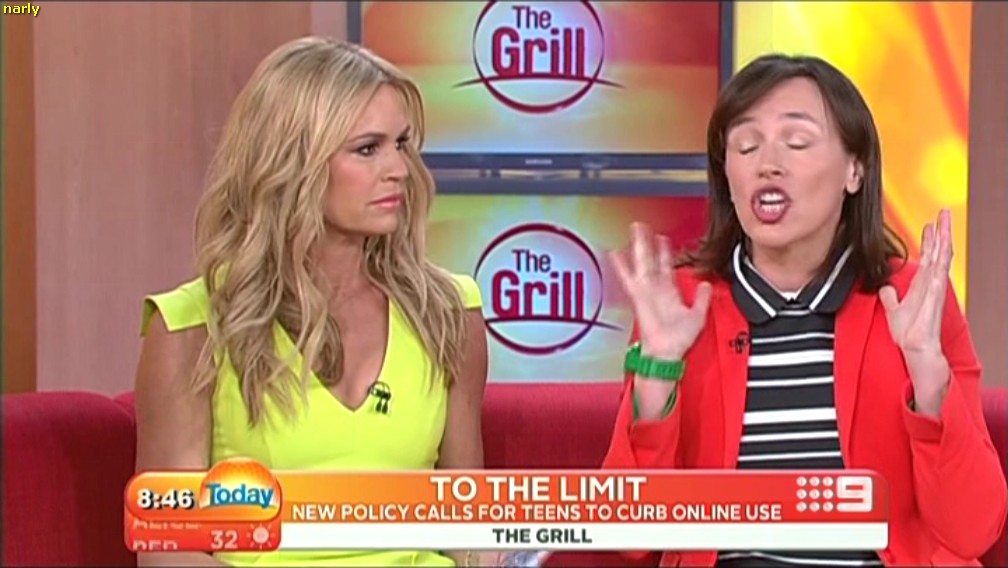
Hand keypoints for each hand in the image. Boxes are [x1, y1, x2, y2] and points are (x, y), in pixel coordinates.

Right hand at [609, 223, 711, 359]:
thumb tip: (707, 285)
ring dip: (638, 247)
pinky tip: (615, 254)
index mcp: (669, 294)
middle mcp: (656, 290)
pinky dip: (621, 267)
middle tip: (642, 227)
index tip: (662, 239)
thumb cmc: (678, 340)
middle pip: (651, 261)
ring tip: (634, 230)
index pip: (666, 267)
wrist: (666, 353)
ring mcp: (646, 292)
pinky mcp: (638, 297)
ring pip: (642, 264)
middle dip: (647, 243)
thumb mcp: (698, 316)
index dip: (665, 253)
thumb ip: (702, 299)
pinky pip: (629, 279)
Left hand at [879, 209, 953, 415]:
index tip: (930, 224)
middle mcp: (931, 285)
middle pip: (939, 253)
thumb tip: (885, 288)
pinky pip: (938, 277)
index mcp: (922, 285)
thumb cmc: (908, 333)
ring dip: (944, 241)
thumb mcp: (893, 310)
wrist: (915, 349)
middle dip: (941, 233)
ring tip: (945, 223)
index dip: (930, 240)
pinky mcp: (934, 299)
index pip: (928, 257)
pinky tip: (943, 251)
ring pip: (942, 260)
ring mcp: (935, 291)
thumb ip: (890, 298)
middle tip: (944, 213)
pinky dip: (941, 263)